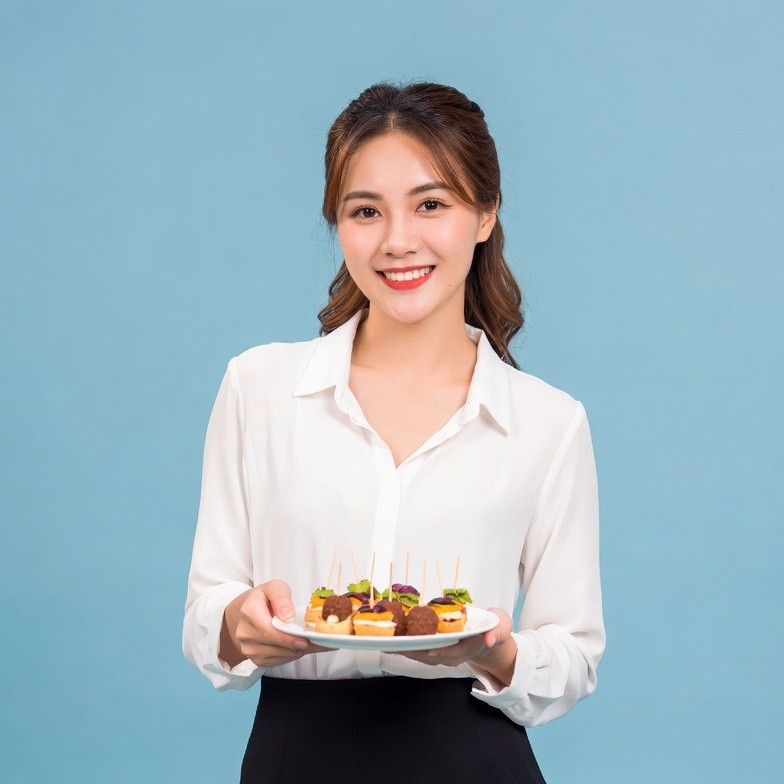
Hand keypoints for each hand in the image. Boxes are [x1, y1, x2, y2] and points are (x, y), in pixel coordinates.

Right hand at [220, 579, 326, 667]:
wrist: (249, 611)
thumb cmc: (265, 598)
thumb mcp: (274, 587)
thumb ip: (281, 598)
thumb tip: (288, 617)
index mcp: (248, 612)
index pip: (268, 630)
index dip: (287, 638)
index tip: (304, 640)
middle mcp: (245, 633)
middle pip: (274, 645)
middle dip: (297, 645)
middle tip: (317, 643)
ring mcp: (249, 648)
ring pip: (278, 655)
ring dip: (297, 651)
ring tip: (311, 643)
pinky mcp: (256, 659)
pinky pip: (277, 661)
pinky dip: (292, 656)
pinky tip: (299, 647)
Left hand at [397, 608, 516, 686]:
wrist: (487, 637)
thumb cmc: (492, 627)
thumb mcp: (502, 625)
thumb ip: (499, 630)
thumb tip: (490, 638)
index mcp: (471, 646)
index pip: (457, 652)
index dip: (444, 652)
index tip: (431, 650)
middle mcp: (456, 654)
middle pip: (433, 656)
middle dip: (416, 652)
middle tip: (398, 646)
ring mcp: (444, 654)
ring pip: (423, 656)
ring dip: (406, 651)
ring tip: (388, 644)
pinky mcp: (435, 650)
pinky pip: (419, 651)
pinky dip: (405, 647)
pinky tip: (390, 642)